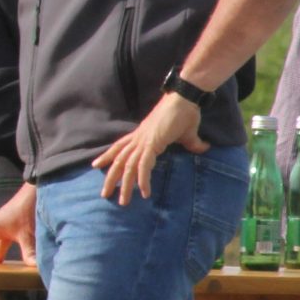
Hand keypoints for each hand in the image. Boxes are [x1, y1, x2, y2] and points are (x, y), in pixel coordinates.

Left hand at [92, 92, 207, 204]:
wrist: (186, 98)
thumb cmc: (185, 112)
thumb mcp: (188, 133)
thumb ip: (192, 143)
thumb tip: (204, 147)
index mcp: (142, 134)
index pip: (119, 147)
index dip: (107, 156)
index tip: (95, 165)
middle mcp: (139, 138)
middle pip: (119, 160)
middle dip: (111, 178)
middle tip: (105, 194)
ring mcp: (144, 140)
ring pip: (128, 166)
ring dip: (125, 185)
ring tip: (123, 201)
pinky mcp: (153, 143)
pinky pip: (144, 165)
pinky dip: (142, 179)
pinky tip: (143, 192)